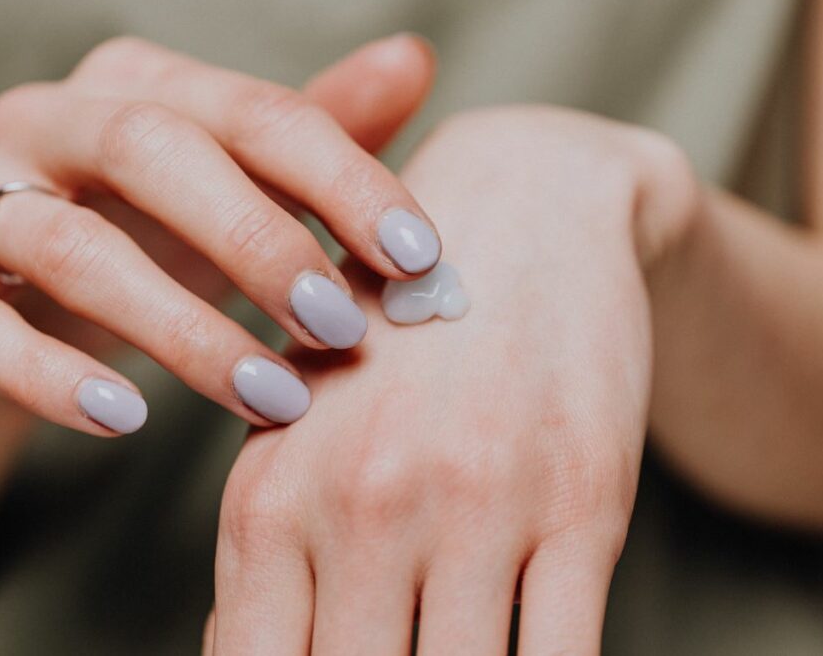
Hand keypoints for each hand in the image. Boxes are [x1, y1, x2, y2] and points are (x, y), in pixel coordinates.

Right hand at [0, 34, 437, 435]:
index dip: (343, 180)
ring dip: (183, 329)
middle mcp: (45, 123)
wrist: (1, 317)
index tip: (419, 257)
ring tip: (271, 397)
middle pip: (155, 152)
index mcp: (135, 88)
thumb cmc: (141, 244)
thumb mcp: (230, 191)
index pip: (253, 113)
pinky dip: (52, 377)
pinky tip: (127, 420)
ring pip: (71, 248)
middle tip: (342, 329)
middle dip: (260, 242)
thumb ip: (313, 134)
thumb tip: (412, 60)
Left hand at [208, 107, 696, 653]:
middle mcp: (366, 507)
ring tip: (454, 649)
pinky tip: (530, 653)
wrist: (521, 211)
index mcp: (274, 498)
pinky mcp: (583, 504)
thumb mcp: (297, 420)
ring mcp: (479, 506)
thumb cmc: (395, 330)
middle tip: (394, 652)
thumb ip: (264, 546)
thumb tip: (239, 651)